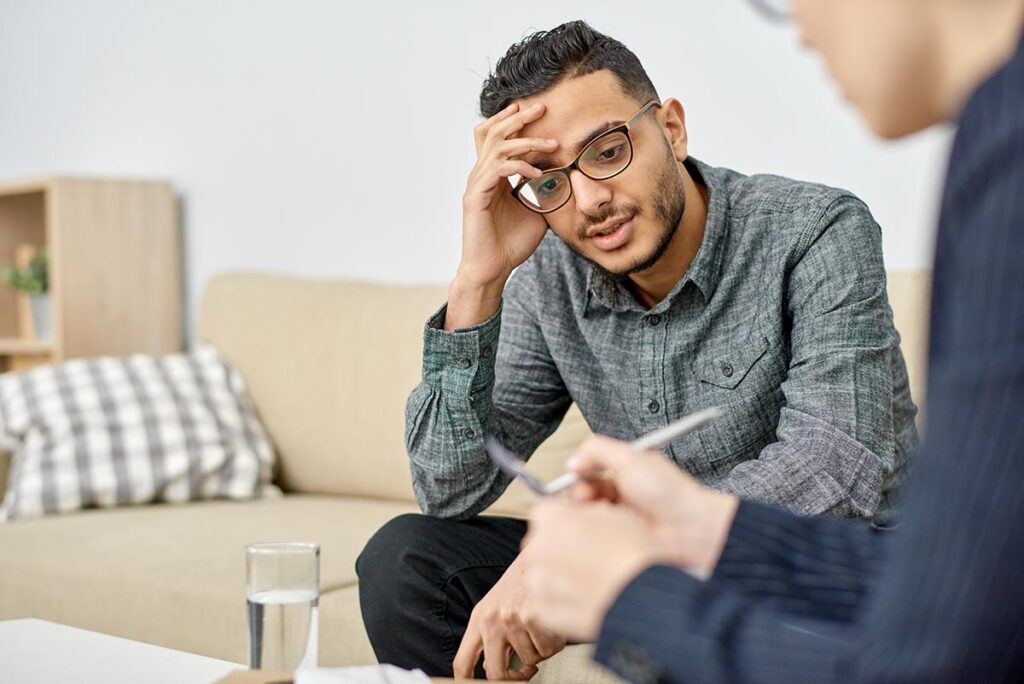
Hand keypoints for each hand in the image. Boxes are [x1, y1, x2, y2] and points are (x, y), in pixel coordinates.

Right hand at [446, 102, 558, 329]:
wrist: (493, 269)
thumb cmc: (512, 243)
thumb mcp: (538, 211)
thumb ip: (546, 191)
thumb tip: (568, 177)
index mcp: (492, 175)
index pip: (499, 137)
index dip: (517, 122)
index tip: (542, 112)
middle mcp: (481, 174)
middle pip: (493, 131)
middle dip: (518, 116)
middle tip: (542, 106)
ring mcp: (476, 184)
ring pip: (496, 146)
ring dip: (525, 141)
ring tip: (551, 143)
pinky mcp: (475, 197)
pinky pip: (496, 170)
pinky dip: (518, 167)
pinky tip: (538, 173)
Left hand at [452, 548, 565, 679]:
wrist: (544, 553)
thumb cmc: (524, 579)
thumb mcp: (498, 603)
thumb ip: (492, 634)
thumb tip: (495, 668)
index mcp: (479, 618)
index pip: (462, 663)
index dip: (468, 683)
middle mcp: (491, 620)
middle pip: (495, 673)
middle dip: (515, 677)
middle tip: (528, 670)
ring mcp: (511, 619)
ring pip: (530, 661)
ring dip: (541, 650)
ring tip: (544, 629)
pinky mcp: (532, 617)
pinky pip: (548, 650)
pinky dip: (555, 642)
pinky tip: (554, 625)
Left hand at [522, 500, 671, 641]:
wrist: (643, 595)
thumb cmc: (634, 553)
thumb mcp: (614, 513)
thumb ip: (587, 513)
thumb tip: (583, 520)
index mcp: (551, 517)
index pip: (548, 514)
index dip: (568, 522)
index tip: (582, 532)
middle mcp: (538, 547)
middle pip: (542, 544)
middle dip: (560, 549)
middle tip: (591, 559)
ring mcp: (538, 581)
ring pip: (543, 575)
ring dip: (559, 577)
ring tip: (591, 583)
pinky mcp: (544, 611)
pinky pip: (547, 603)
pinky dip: (562, 603)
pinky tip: (586, 601)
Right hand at [568, 435, 738, 575]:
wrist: (690, 529)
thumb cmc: (670, 493)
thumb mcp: (631, 459)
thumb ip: (599, 450)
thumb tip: (574, 459)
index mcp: (627, 470)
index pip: (592, 468)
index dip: (580, 471)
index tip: (573, 474)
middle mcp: (624, 492)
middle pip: (587, 491)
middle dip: (579, 492)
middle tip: (583, 497)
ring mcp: (622, 516)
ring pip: (590, 512)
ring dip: (586, 510)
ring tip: (593, 512)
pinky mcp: (621, 538)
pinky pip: (598, 532)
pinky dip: (594, 529)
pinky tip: (599, 528)